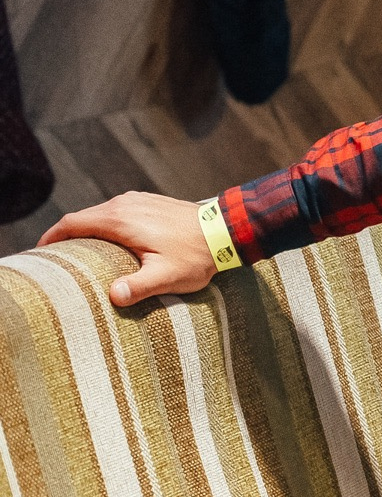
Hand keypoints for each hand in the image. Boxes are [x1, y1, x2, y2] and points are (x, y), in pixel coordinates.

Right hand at [37, 192, 217, 306]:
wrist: (226, 230)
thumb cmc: (198, 255)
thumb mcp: (168, 276)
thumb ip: (139, 286)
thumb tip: (114, 295)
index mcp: (121, 220)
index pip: (72, 223)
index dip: (51, 237)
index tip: (40, 253)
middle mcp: (125, 204)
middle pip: (82, 217)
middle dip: (64, 236)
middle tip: (55, 260)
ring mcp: (138, 201)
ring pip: (99, 213)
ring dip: (85, 230)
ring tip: (78, 254)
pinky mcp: (150, 203)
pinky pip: (116, 211)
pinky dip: (104, 225)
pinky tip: (107, 242)